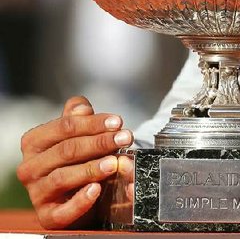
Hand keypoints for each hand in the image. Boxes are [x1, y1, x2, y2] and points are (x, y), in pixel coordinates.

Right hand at [16, 96, 133, 228]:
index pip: (64, 126)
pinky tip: (96, 190)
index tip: (118, 122)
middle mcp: (30, 167)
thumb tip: (82, 108)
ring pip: (62, 177)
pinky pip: (62, 211)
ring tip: (114, 163)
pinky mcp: (47, 216)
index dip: (93, 123)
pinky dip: (80, 201)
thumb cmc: (77, 158)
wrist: (77, 194)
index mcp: (35, 142)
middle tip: (125, 138)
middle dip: (99, 142)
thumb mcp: (78, 133)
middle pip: (66, 150)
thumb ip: (78, 117)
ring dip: (91, 169)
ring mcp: (37, 193)